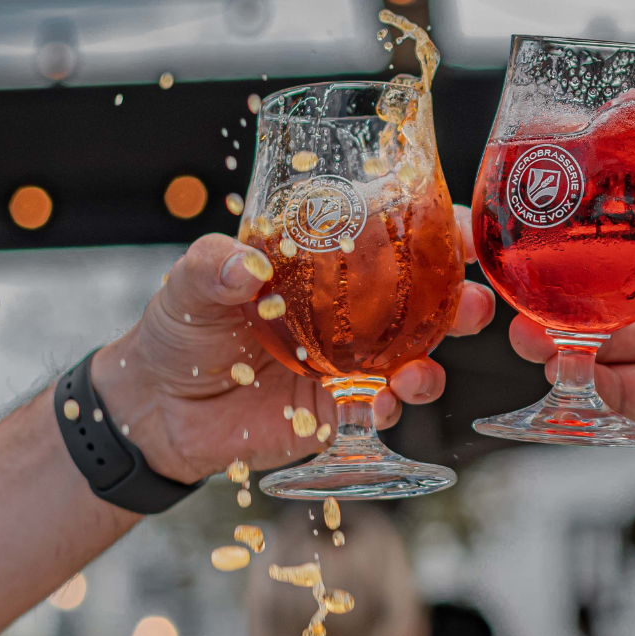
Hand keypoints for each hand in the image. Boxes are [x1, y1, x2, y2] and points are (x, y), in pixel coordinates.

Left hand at [90, 206, 493, 482]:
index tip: (464, 228)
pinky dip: (388, 407)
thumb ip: (214, 266)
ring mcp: (351, 360)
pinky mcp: (338, 407)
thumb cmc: (182, 327)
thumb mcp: (191, 283)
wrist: (158, 406)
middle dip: (464, 299)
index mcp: (329, 263)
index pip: (396, 237)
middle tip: (476, 303)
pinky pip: (378, 407)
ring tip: (424, 369)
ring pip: (416, 356)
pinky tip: (378, 403)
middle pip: (426, 299)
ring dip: (434, 360)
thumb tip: (244, 265)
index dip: (438, 230)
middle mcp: (352, 309)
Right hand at [509, 156, 634, 465]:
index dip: (588, 181)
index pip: (632, 191)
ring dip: (555, 330)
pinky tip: (575, 371)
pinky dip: (586, 381)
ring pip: (590, 328)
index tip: (546, 171)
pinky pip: (612, 386)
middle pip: (593, 265)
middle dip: (552, 268)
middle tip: (519, 270)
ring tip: (534, 332)